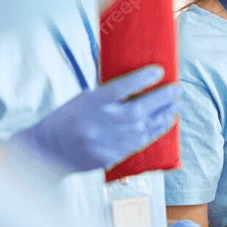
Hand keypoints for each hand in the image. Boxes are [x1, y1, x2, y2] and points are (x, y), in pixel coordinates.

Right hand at [11, 65, 179, 174]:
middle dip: (162, 99)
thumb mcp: (83, 99)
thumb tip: (137, 85)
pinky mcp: (113, 155)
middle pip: (139, 108)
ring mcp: (108, 140)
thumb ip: (108, 95)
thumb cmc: (67, 119)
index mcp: (92, 102)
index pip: (121, 87)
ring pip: (144, 127)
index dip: (142, 79)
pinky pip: (140, 142)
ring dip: (164, 116)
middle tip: (177, 90)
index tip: (159, 71)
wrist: (49, 150)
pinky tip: (166, 123)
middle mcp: (102, 122)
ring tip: (176, 106)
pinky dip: (155, 131)